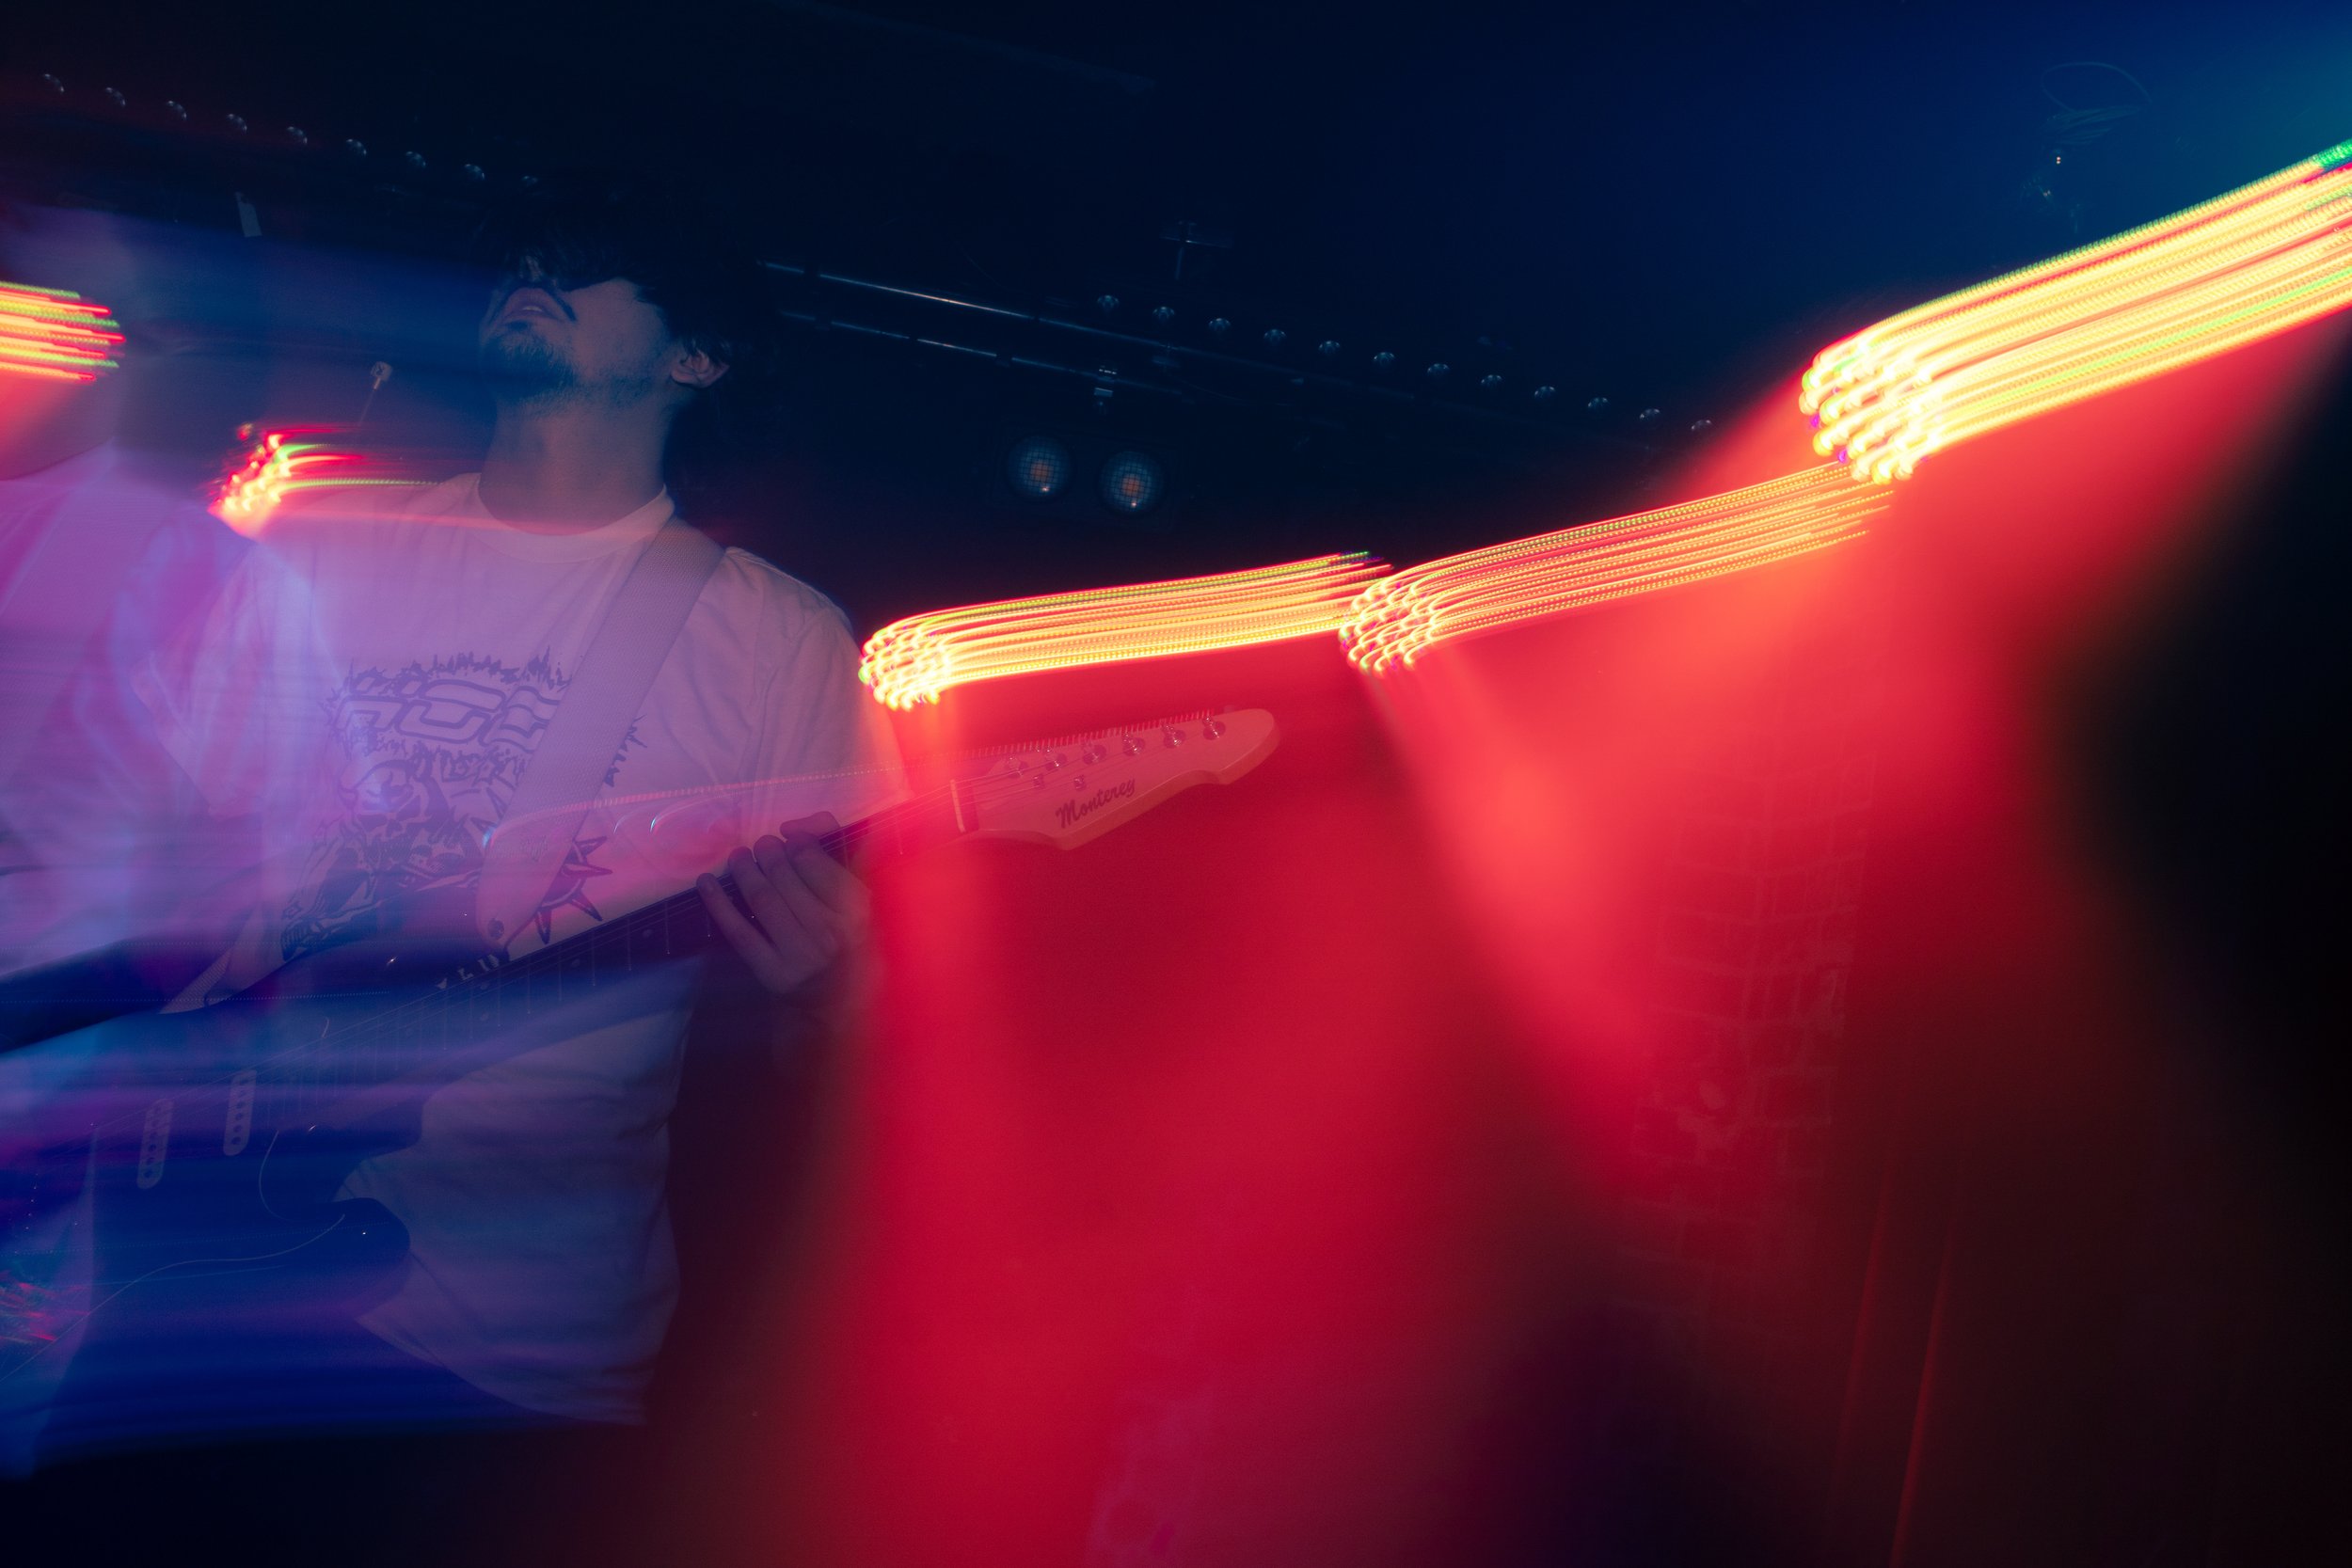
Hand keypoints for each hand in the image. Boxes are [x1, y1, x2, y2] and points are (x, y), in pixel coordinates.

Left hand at [696, 812, 871, 1002]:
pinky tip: (706, 882)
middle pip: (786, 877)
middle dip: (768, 853)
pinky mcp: (774, 973)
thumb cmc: (848, 941)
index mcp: (858, 911)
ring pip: (763, 899)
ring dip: (743, 869)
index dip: (798, 842)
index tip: (789, 837)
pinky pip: (740, 931)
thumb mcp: (856, 899)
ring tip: (738, 857)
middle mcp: (832, 933)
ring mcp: (801, 955)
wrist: (838, 1003)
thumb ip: (834, 852)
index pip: (817, 862)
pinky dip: (718, 903)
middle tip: (762, 845)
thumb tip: (792, 829)